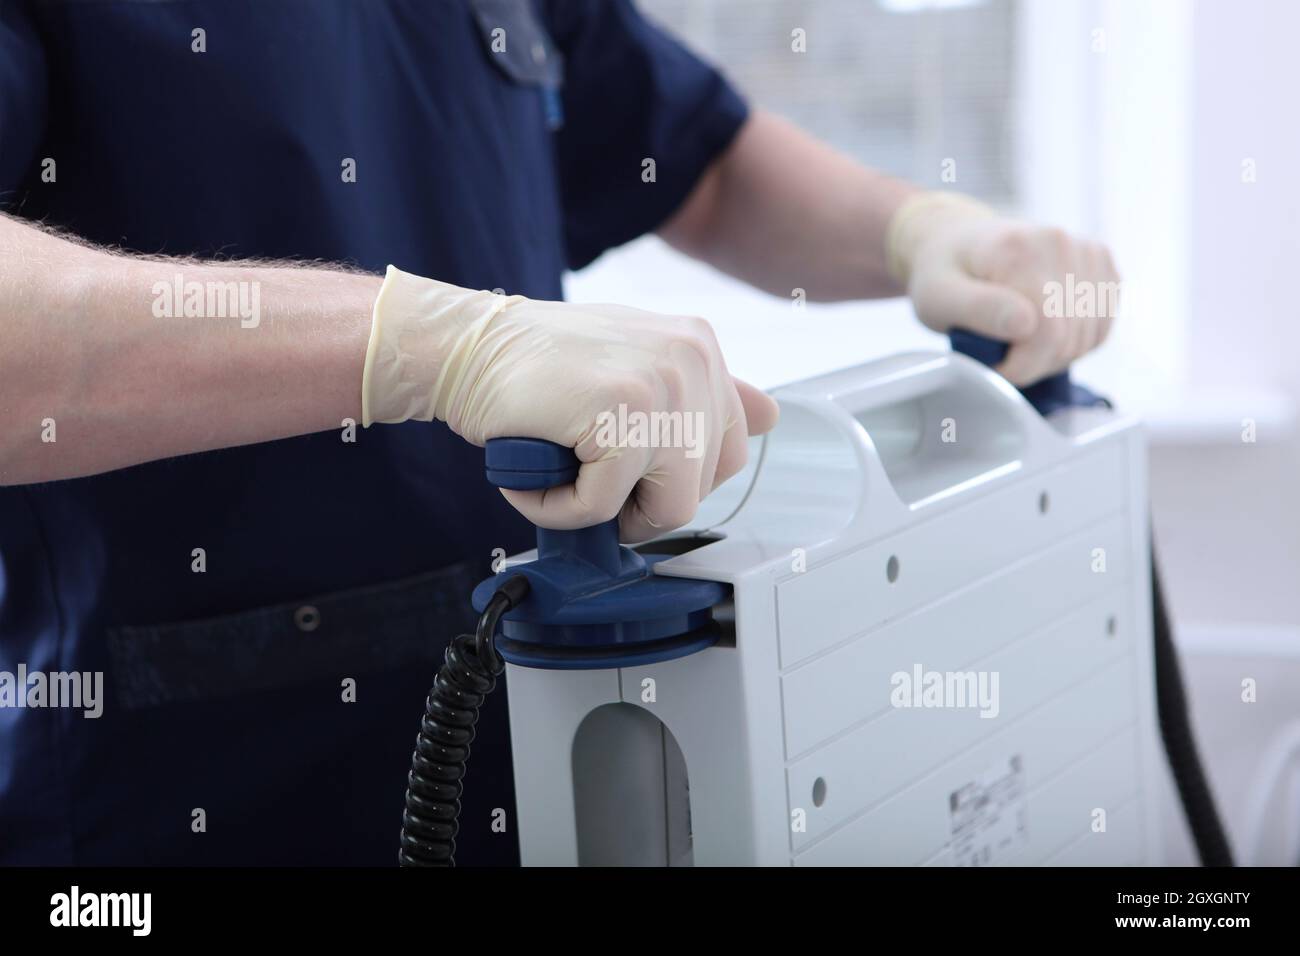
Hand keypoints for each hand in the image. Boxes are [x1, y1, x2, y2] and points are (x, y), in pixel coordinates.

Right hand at [362, 266, 778, 541]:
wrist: (466, 349)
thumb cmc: (540, 367)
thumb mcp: (635, 365)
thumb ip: (702, 393)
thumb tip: (770, 418)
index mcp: (702, 346)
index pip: (729, 452)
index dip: (671, 477)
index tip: (624, 464)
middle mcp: (693, 358)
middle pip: (700, 488)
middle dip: (638, 499)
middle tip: (584, 468)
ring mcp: (661, 384)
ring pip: (663, 508)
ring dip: (599, 508)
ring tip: (559, 468)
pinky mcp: (621, 414)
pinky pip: (604, 507)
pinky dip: (557, 508)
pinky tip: (533, 472)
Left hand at [886, 192, 1119, 385]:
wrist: (957, 241)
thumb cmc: (943, 273)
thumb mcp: (938, 297)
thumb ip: (978, 309)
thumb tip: (1025, 323)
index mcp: (1018, 249)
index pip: (1047, 332)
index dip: (1021, 365)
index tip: (993, 365)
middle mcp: (1059, 242)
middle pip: (1071, 337)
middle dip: (1035, 363)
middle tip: (1001, 355)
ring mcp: (1086, 250)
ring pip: (1091, 335)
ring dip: (1056, 354)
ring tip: (1019, 342)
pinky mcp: (1101, 262)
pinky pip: (1103, 323)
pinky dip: (1077, 340)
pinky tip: (1045, 331)